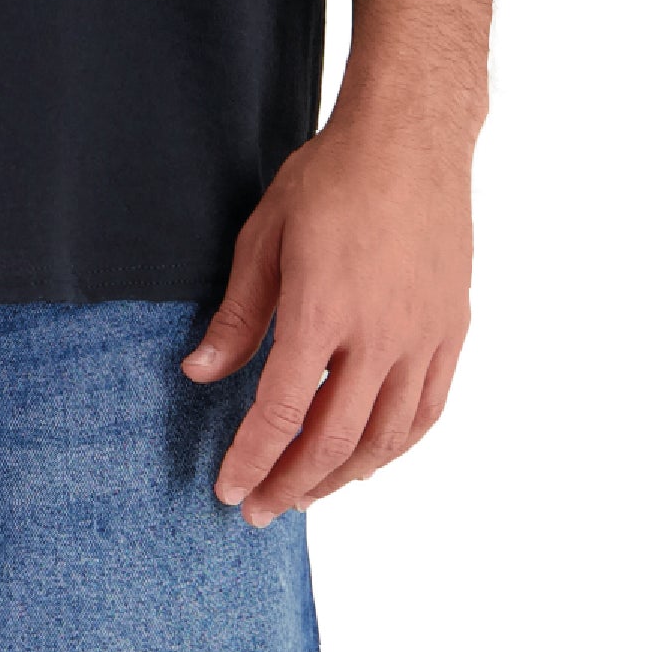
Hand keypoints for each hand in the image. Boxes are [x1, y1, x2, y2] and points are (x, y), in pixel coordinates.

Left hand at [183, 114, 473, 524]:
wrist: (413, 140)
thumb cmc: (332, 179)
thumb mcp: (264, 237)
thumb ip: (237, 316)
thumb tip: (200, 374)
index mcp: (323, 311)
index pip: (280, 411)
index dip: (252, 460)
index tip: (229, 490)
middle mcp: (379, 334)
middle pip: (333, 440)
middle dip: (290, 485)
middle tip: (260, 511)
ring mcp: (423, 337)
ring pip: (385, 438)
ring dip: (341, 477)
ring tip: (307, 492)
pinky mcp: (452, 330)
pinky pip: (427, 411)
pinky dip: (395, 448)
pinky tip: (368, 460)